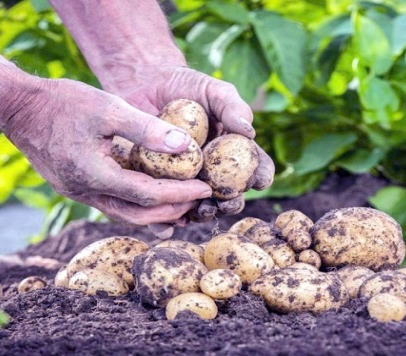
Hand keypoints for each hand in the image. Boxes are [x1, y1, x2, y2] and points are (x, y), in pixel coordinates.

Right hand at [1, 76, 212, 224]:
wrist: (19, 107)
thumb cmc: (63, 102)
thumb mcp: (108, 108)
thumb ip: (147, 129)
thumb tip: (186, 146)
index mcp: (94, 176)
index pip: (149, 196)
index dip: (181, 194)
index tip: (206, 187)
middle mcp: (86, 193)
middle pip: (140, 216)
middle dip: (174, 210)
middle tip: (200, 199)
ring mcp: (78, 194)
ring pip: (126, 215)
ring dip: (157, 213)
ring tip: (185, 202)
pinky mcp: (76, 188)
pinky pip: (114, 205)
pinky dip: (139, 205)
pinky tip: (155, 196)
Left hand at [114, 65, 274, 221]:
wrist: (144, 84)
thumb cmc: (186, 86)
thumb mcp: (214, 91)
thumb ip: (233, 108)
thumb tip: (249, 132)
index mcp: (234, 151)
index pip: (256, 168)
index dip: (261, 177)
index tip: (259, 181)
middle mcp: (214, 171)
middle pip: (231, 195)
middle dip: (232, 203)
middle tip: (227, 201)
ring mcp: (187, 181)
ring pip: (201, 206)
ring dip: (204, 213)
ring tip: (201, 209)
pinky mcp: (160, 185)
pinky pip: (167, 207)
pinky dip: (170, 219)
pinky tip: (171, 220)